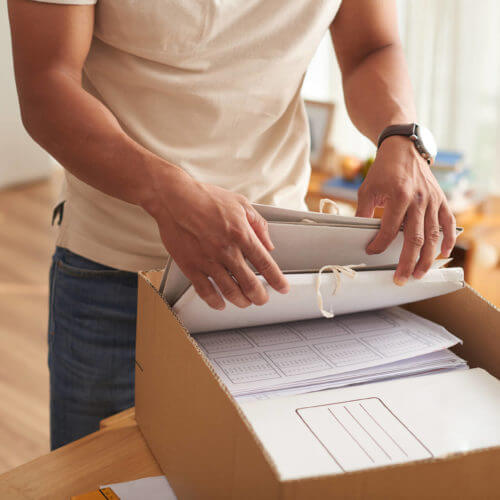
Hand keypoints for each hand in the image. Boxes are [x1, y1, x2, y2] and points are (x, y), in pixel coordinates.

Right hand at [143, 166, 289, 309]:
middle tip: (262, 298)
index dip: (277, 280)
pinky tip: (220, 303)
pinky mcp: (190, 266)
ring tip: (245, 302)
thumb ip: (258, 225)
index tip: (282, 288)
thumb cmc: (204, 197)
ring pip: (229, 291)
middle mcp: (226, 250)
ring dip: (241, 301)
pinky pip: (205, 291)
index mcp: (241, 234)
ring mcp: (208, 260)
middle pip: (249, 284)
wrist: (173, 198)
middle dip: (260, 296)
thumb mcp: (240, 203)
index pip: (265, 264)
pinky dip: (215, 302)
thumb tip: (268, 245)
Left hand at [356, 136, 455, 284]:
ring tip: (419, 274)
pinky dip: (447, 240)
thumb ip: (363, 212)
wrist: (404, 148)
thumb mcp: (367, 189)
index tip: (371, 252)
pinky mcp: (441, 200)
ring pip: (432, 235)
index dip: (380, 244)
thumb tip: (355, 233)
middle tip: (401, 279)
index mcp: (399, 196)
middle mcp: (418, 200)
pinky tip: (441, 254)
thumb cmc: (384, 170)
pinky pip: (447, 223)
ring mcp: (432, 201)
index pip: (389, 228)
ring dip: (426, 258)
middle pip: (414, 238)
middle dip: (407, 262)